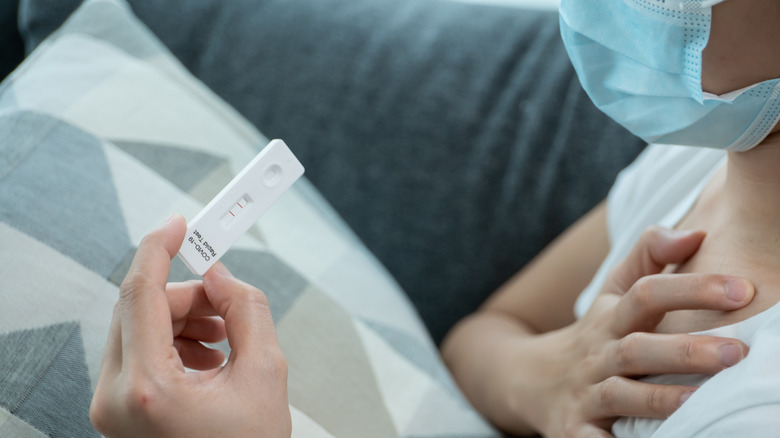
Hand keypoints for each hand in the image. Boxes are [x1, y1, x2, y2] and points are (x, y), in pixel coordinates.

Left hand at [90, 215, 290, 437]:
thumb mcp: (265, 373)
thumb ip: (246, 309)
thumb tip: (221, 275)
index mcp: (148, 390)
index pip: (140, 294)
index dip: (159, 248)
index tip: (178, 223)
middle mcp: (116, 398)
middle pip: (141, 308)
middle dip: (187, 295)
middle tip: (225, 297)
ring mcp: (112, 406)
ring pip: (140, 326)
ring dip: (183, 318)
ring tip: (223, 339)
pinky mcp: (119, 408)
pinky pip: (140, 350)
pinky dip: (174, 341)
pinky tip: (208, 358)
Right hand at [532, 228, 752, 436]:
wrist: (529, 380)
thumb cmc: (593, 335)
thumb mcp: (610, 292)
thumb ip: (649, 256)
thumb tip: (695, 234)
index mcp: (610, 319)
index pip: (646, 295)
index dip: (691, 288)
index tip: (742, 290)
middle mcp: (597, 356)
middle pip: (637, 348)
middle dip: (685, 350)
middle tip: (737, 351)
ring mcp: (586, 395)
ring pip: (622, 395)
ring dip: (661, 398)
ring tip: (705, 399)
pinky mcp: (575, 432)